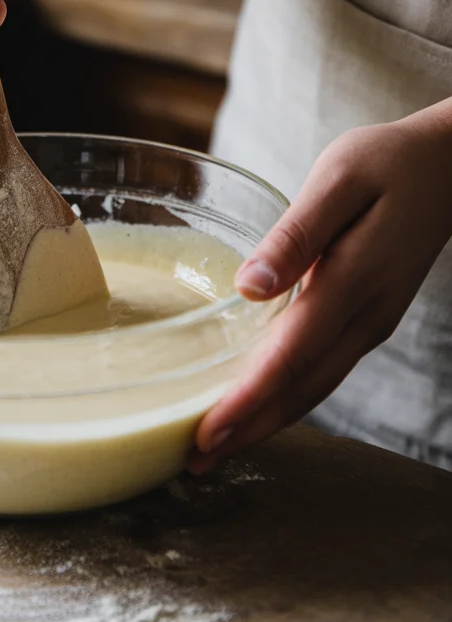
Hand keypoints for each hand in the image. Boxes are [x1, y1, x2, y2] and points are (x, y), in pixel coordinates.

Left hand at [191, 101, 451, 471]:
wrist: (448, 167)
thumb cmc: (386, 162)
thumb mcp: (337, 179)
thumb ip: (296, 235)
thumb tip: (249, 288)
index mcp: (354, 280)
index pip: (292, 356)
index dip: (248, 399)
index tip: (207, 432)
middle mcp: (366, 315)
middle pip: (303, 389)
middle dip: (249, 429)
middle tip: (195, 460)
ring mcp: (370, 323)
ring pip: (315, 388)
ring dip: (266, 422)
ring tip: (215, 448)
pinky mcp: (366, 320)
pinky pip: (323, 371)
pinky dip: (287, 397)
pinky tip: (257, 405)